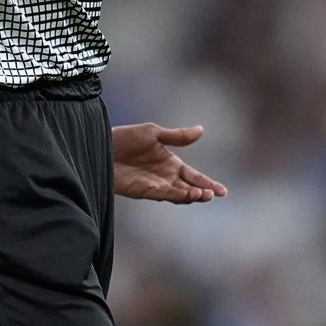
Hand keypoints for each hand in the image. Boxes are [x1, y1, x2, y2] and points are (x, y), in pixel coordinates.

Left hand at [111, 123, 227, 203]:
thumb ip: (177, 136)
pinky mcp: (144, 191)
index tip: (224, 191)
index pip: (194, 176)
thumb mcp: (153, 133)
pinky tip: (187, 194)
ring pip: (179, 194)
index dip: (209, 183)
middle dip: (203, 192)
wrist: (101, 147)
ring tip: (204, 194)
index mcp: (171, 163)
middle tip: (214, 193)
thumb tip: (201, 130)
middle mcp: (166, 177)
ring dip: (192, 195)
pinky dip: (176, 195)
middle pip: (190, 188)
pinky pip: (164, 194)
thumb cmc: (126, 138)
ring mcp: (155, 185)